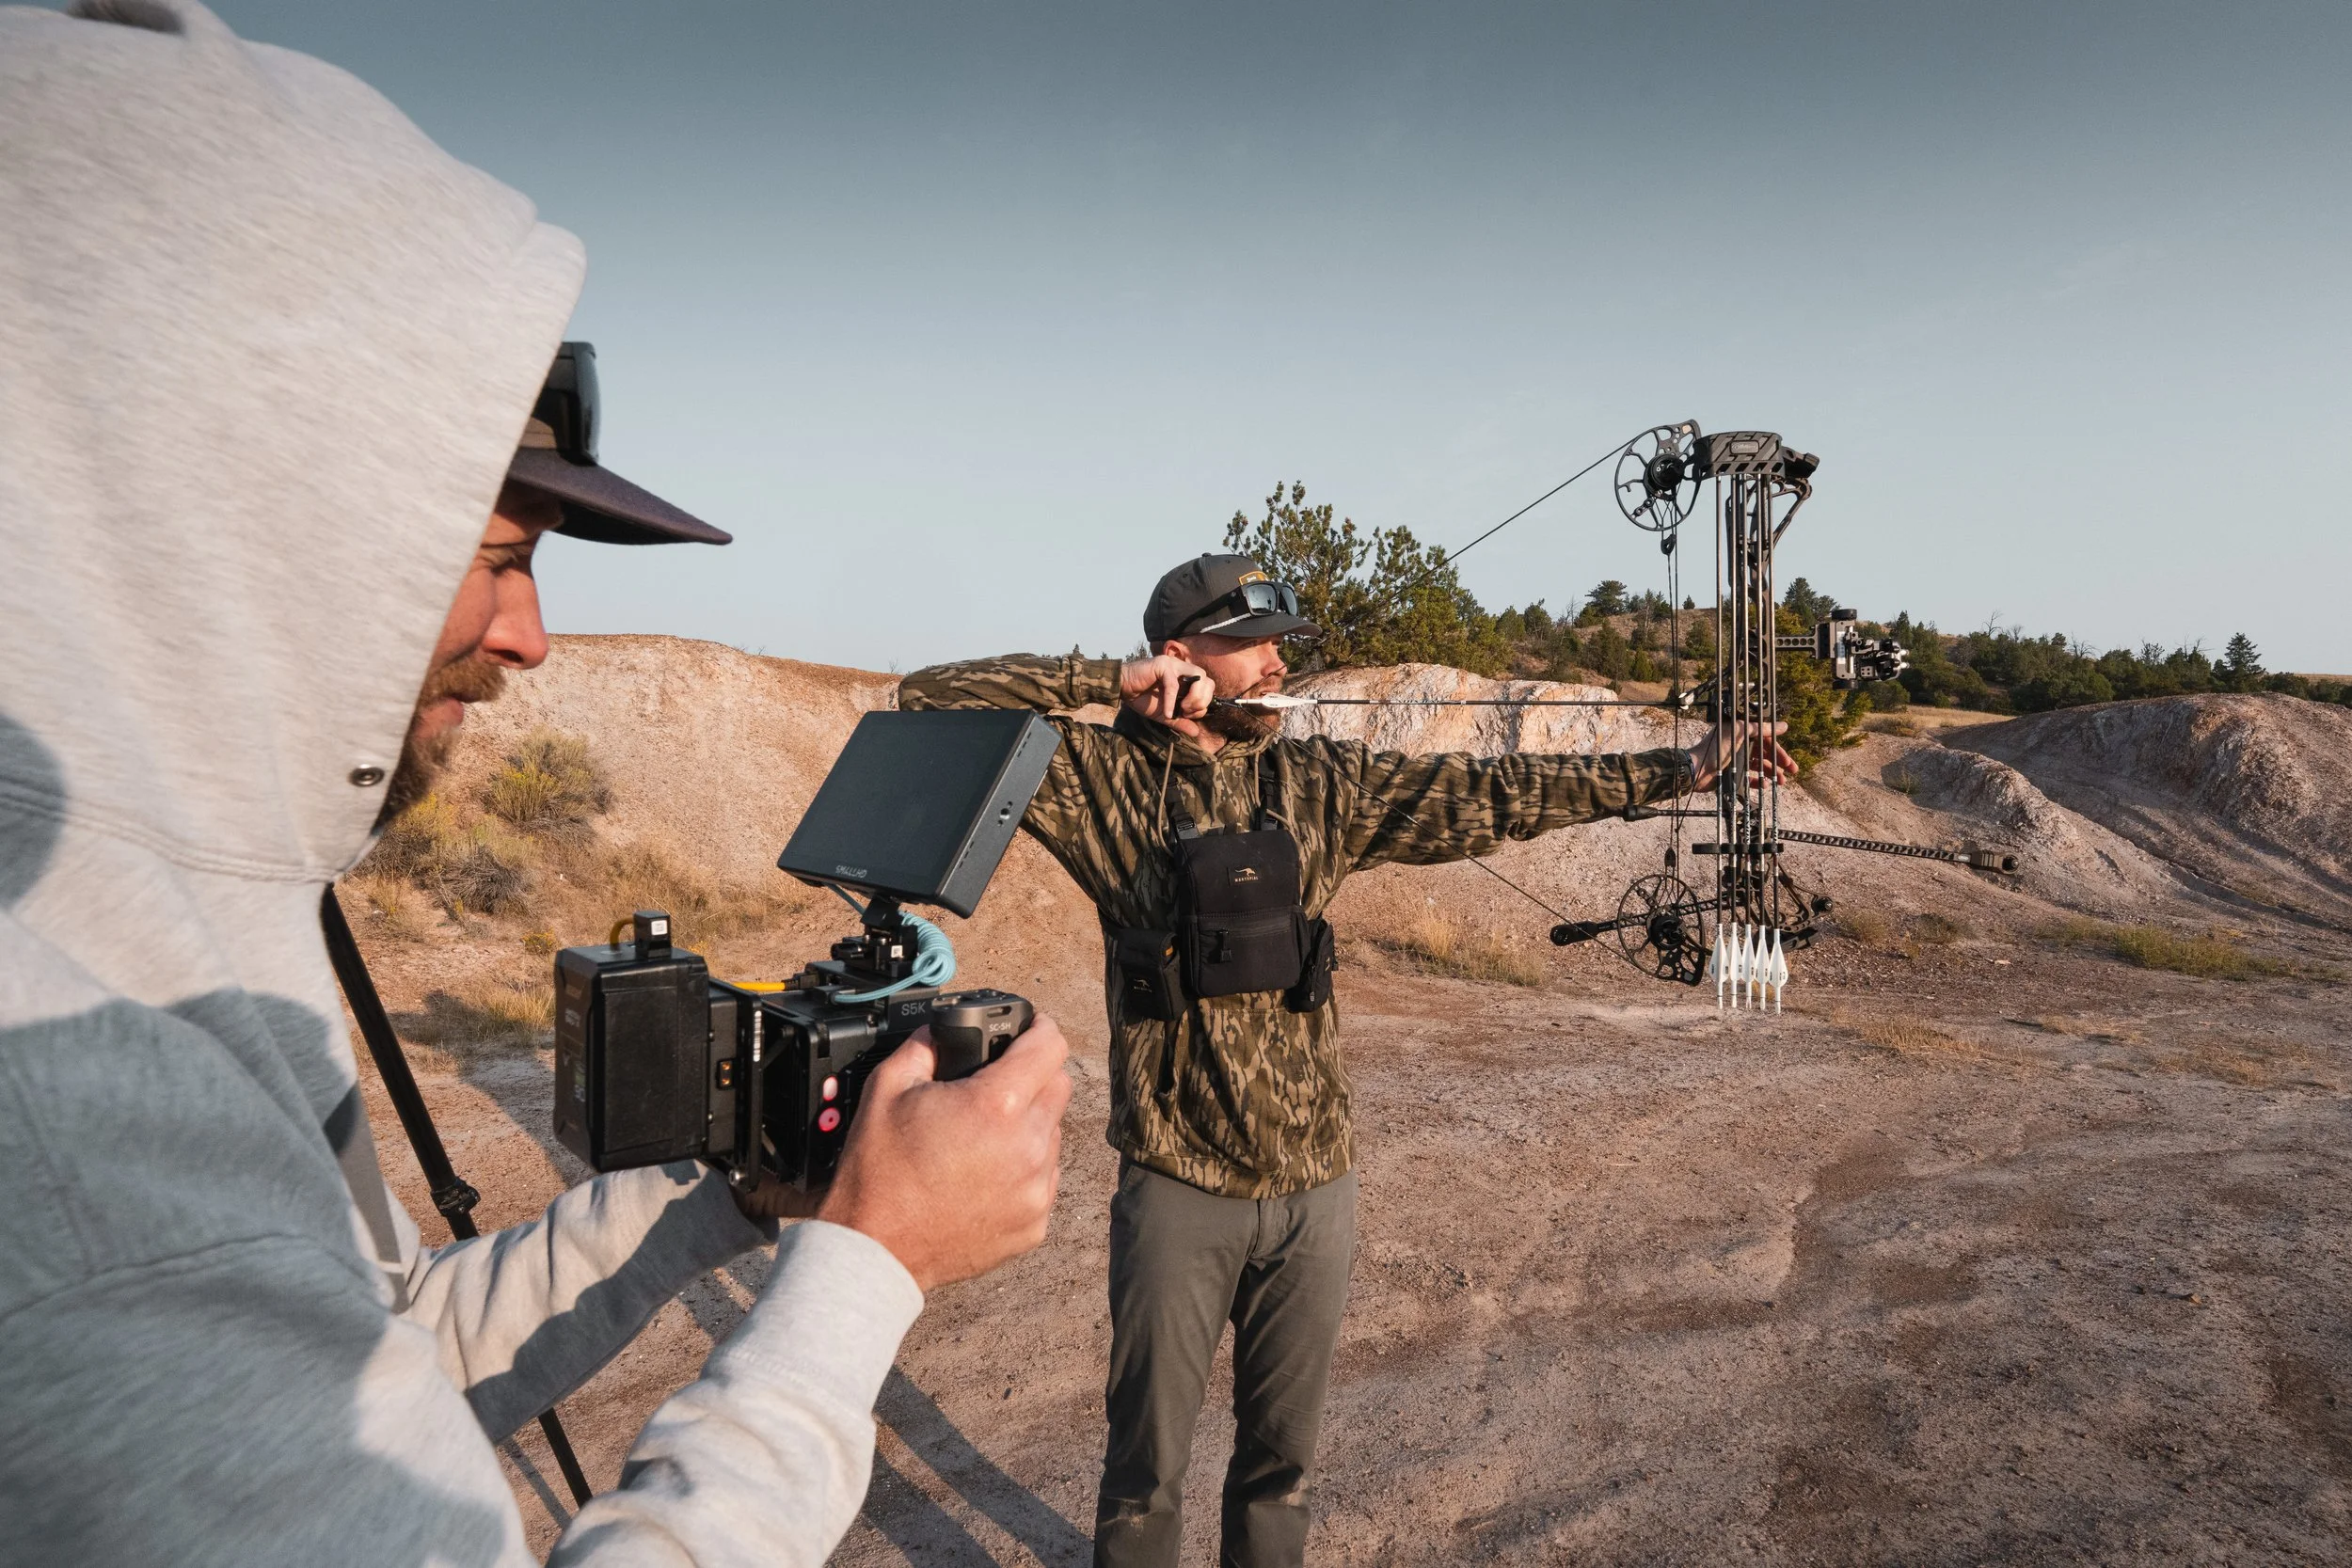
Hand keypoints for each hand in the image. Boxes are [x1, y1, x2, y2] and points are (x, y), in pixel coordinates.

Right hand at [814, 1015, 1072, 1291]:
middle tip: (997, 1085)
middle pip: (1059, 1088)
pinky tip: (985, 1175)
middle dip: (1034, 1076)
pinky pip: (1044, 1179)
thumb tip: (941, 1031)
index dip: (1041, 1029)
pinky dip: (1024, 1170)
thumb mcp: (888, 1089)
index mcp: (997, 1105)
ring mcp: (1036, 1189)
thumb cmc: (879, 1173)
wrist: (876, 1248)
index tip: (1031, 1029)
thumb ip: (923, 1046)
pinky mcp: (1035, 1223)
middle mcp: (1029, 1146)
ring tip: (983, 1138)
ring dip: (1029, 1126)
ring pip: (1054, 1135)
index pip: (1051, 1047)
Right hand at [1120, 653, 1211, 733]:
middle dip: (1202, 700)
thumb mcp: (1165, 714)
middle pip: (1208, 681)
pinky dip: (1172, 700)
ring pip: (1199, 676)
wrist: (1123, 690)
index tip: (1188, 715)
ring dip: (1194, 696)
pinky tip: (1168, 712)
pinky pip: (1173, 684)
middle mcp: (1184, 668)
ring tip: (1181, 709)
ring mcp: (1174, 664)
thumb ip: (1180, 721)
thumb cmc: (1143, 698)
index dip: (1203, 704)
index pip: (1208, 688)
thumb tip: (1196, 732)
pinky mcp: (1163, 664)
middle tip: (1187, 712)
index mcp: (1187, 677)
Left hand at [1686, 720, 1798, 790]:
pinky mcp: (1732, 774)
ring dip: (1771, 773)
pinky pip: (1749, 778)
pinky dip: (1759, 781)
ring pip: (1759, 766)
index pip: (1765, 740)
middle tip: (1792, 771)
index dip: (1778, 749)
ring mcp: (1736, 760)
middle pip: (1764, 753)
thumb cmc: (1716, 747)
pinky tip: (1766, 785)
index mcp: (1741, 733)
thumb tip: (1783, 725)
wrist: (1697, 769)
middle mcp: (1740, 745)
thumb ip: (1762, 728)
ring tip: (1782, 782)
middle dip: (1779, 762)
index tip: (1788, 758)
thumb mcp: (1740, 732)